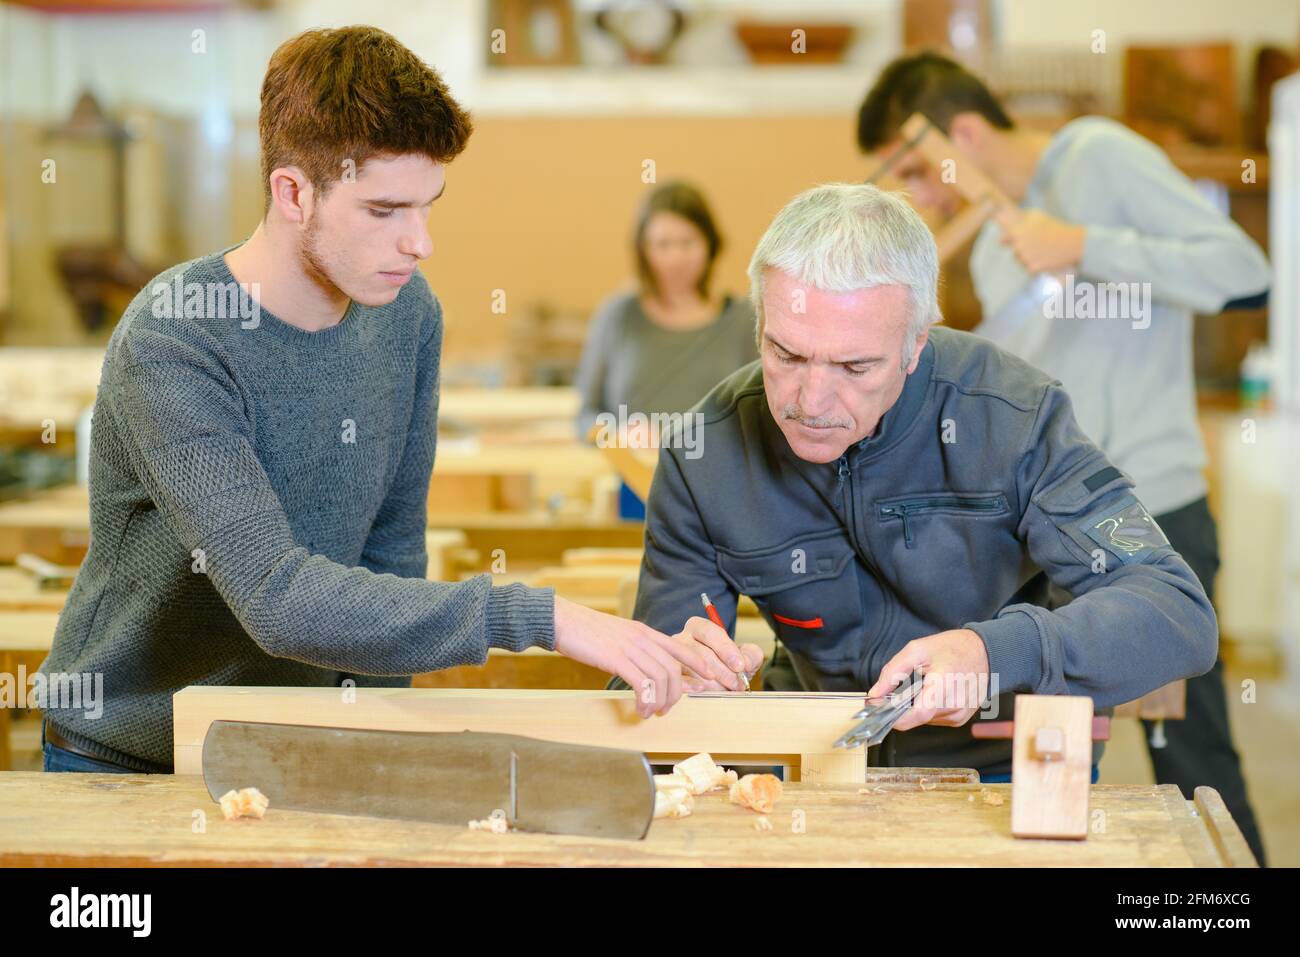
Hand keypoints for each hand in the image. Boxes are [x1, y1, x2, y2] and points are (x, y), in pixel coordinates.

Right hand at [552, 596, 716, 716]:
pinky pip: (641, 683)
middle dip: (676, 694)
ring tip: (651, 713)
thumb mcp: (617, 635)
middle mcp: (642, 638)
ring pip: (661, 678)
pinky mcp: (616, 658)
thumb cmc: (586, 631)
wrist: (563, 620)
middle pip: (673, 668)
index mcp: (644, 632)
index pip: (680, 647)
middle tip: (665, 709)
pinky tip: (640, 710)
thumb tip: (641, 667)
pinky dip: (645, 701)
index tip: (707, 678)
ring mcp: (630, 647)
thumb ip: (633, 647)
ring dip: (660, 701)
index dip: (697, 664)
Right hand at [670, 615, 765, 692]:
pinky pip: (680, 683)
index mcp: (698, 627)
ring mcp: (671, 657)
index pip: (710, 633)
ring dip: (712, 684)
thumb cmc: (727, 666)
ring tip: (725, 690)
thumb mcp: (744, 656)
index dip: (726, 650)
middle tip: (737, 685)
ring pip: (691, 670)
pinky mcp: (668, 676)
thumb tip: (744, 664)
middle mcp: (680, 639)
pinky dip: (694, 689)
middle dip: (724, 672)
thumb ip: (750, 655)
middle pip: (701, 654)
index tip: (740, 666)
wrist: (715, 681)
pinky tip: (705, 692)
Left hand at [866, 628, 990, 731]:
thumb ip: (892, 673)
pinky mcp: (960, 719)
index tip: (878, 707)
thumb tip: (875, 695)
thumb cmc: (953, 648)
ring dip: (916, 706)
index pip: (915, 716)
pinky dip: (927, 707)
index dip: (892, 717)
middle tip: (902, 686)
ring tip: (924, 684)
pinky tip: (935, 691)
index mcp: (943, 688)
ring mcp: (959, 715)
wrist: (986, 652)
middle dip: (901, 706)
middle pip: (915, 718)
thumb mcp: (917, 650)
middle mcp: (953, 706)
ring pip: (923, 720)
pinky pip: (934, 718)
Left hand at [995, 208, 1085, 273]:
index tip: (1010, 241)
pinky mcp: (1032, 268)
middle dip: (1023, 249)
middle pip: (1014, 251)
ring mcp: (1025, 257)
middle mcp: (1019, 245)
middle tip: (1039, 245)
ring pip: (1021, 261)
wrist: (1073, 243)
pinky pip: (1029, 269)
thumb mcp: (1038, 217)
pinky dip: (1037, 266)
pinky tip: (1047, 259)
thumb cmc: (1055, 228)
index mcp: (1019, 231)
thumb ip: (1020, 220)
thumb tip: (1005, 224)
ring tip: (1045, 251)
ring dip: (1029, 258)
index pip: (1003, 239)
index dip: (1006, 241)